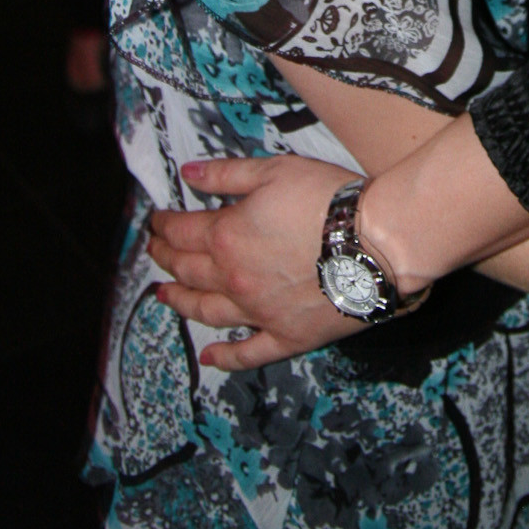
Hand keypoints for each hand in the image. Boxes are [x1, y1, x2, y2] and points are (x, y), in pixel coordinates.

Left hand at [148, 154, 363, 369]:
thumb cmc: (325, 199)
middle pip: (188, 272)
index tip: (155, 221)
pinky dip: (225, 357)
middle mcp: (233, 280)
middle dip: (166, 259)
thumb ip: (226, 175)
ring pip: (207, 312)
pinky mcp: (286, 337)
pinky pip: (248, 353)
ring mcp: (258, 313)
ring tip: (165, 297)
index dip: (164, 225)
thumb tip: (186, 174)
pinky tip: (209, 357)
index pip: (182, 231)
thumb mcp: (274, 171)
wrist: (373, 244)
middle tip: (156, 252)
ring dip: (181, 303)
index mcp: (226, 237)